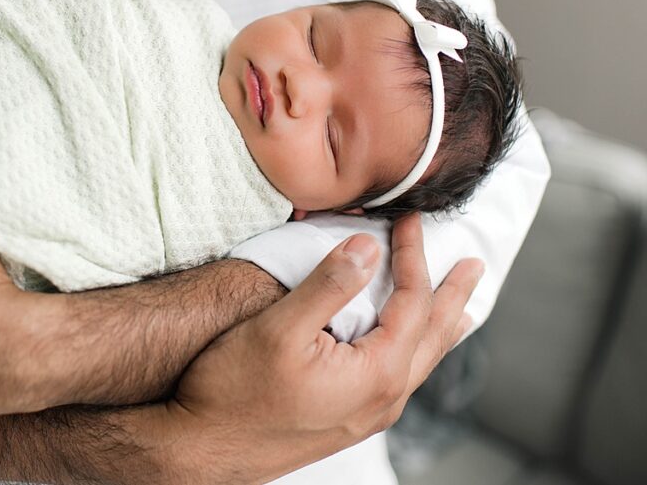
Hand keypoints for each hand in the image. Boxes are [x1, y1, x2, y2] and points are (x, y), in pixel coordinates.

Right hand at [165, 214, 481, 483]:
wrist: (198, 450)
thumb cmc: (233, 391)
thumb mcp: (279, 328)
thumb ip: (328, 285)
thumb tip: (367, 246)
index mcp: (376, 375)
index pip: (412, 303)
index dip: (414, 256)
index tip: (410, 221)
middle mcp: (381, 400)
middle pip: (433, 337)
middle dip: (452, 296)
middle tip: (474, 266)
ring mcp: (365, 415)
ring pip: (419, 362)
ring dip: (439, 327)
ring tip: (459, 310)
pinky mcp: (344, 420)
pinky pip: (399, 377)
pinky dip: (413, 349)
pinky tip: (403, 349)